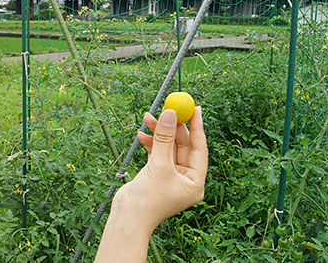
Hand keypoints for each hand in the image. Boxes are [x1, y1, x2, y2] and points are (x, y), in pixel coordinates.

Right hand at [114, 107, 207, 229]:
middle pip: (182, 146)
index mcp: (195, 182)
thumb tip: (170, 114)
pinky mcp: (156, 175)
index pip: (199, 149)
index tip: (194, 108)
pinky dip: (150, 143)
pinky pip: (157, 153)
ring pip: (168, 147)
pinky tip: (142, 134)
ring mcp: (170, 177)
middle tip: (167, 108)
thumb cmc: (148, 200)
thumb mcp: (159, 165)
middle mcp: (185, 179)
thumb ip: (164, 138)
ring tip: (148, 118)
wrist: (127, 219)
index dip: (197, 127)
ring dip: (159, 133)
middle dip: (173, 127)